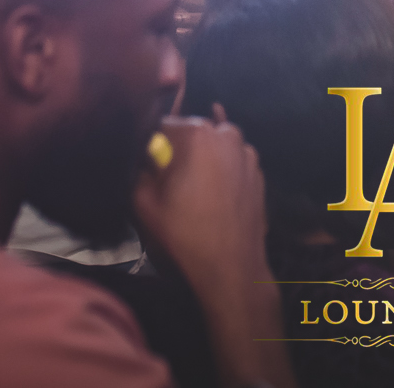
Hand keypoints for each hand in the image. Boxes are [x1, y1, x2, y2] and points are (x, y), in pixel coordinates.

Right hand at [134, 108, 295, 387]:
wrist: (233, 269)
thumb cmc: (185, 235)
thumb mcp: (143, 202)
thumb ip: (135, 168)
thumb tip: (137, 154)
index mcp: (198, 133)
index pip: (160, 124)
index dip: (147, 146)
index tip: (143, 166)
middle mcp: (227, 134)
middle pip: (189, 133)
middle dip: (174, 151)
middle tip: (164, 182)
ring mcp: (247, 152)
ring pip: (211, 147)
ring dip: (198, 160)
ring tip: (188, 193)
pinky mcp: (258, 173)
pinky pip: (229, 163)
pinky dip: (218, 172)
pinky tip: (209, 197)